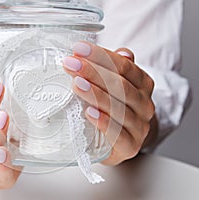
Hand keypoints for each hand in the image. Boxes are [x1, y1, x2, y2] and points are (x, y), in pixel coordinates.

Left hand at [63, 42, 154, 164]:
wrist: (124, 140)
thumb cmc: (116, 109)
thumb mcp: (117, 85)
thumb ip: (116, 68)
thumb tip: (121, 52)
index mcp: (143, 84)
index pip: (124, 66)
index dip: (100, 56)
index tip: (78, 49)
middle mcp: (144, 104)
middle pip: (121, 85)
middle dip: (93, 72)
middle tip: (71, 65)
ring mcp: (139, 126)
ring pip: (120, 108)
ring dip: (96, 95)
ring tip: (77, 85)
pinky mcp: (131, 146)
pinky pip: (118, 134)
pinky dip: (104, 122)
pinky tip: (89, 113)